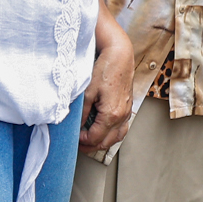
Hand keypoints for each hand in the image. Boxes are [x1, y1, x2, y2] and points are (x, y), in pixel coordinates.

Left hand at [81, 14, 135, 151]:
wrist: (120, 55)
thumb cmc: (105, 69)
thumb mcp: (87, 92)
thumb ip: (82, 113)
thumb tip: (77, 126)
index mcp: (111, 114)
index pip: (95, 138)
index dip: (82, 141)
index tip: (74, 137)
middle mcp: (122, 116)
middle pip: (107, 142)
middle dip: (91, 146)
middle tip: (79, 143)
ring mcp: (127, 112)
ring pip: (117, 137)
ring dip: (103, 142)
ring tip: (90, 140)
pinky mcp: (128, 107)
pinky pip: (122, 128)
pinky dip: (112, 134)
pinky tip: (104, 130)